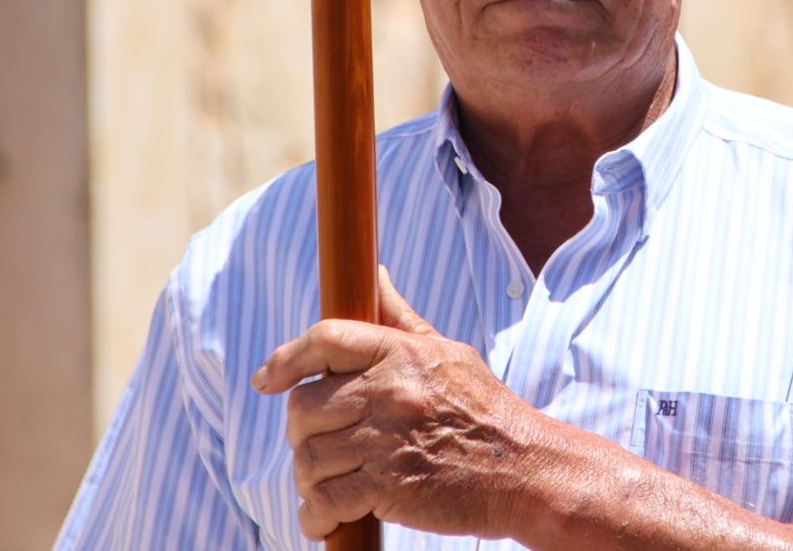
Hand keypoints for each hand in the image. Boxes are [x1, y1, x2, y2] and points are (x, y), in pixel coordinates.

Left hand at [252, 268, 552, 541]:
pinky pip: (325, 502)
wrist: (525, 469)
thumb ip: (401, 319)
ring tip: (326, 484)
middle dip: (301, 430)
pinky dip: (316, 516)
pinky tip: (326, 519)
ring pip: (309, 457)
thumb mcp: (448, 353)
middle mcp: (391, 391)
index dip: (286, 358)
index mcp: (402, 352)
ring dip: (309, 477)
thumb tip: (376, 274)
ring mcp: (387, 440)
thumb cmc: (485, 409)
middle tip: (318, 444)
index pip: (326, 339)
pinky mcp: (389, 488)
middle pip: (304, 405)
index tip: (267, 379)